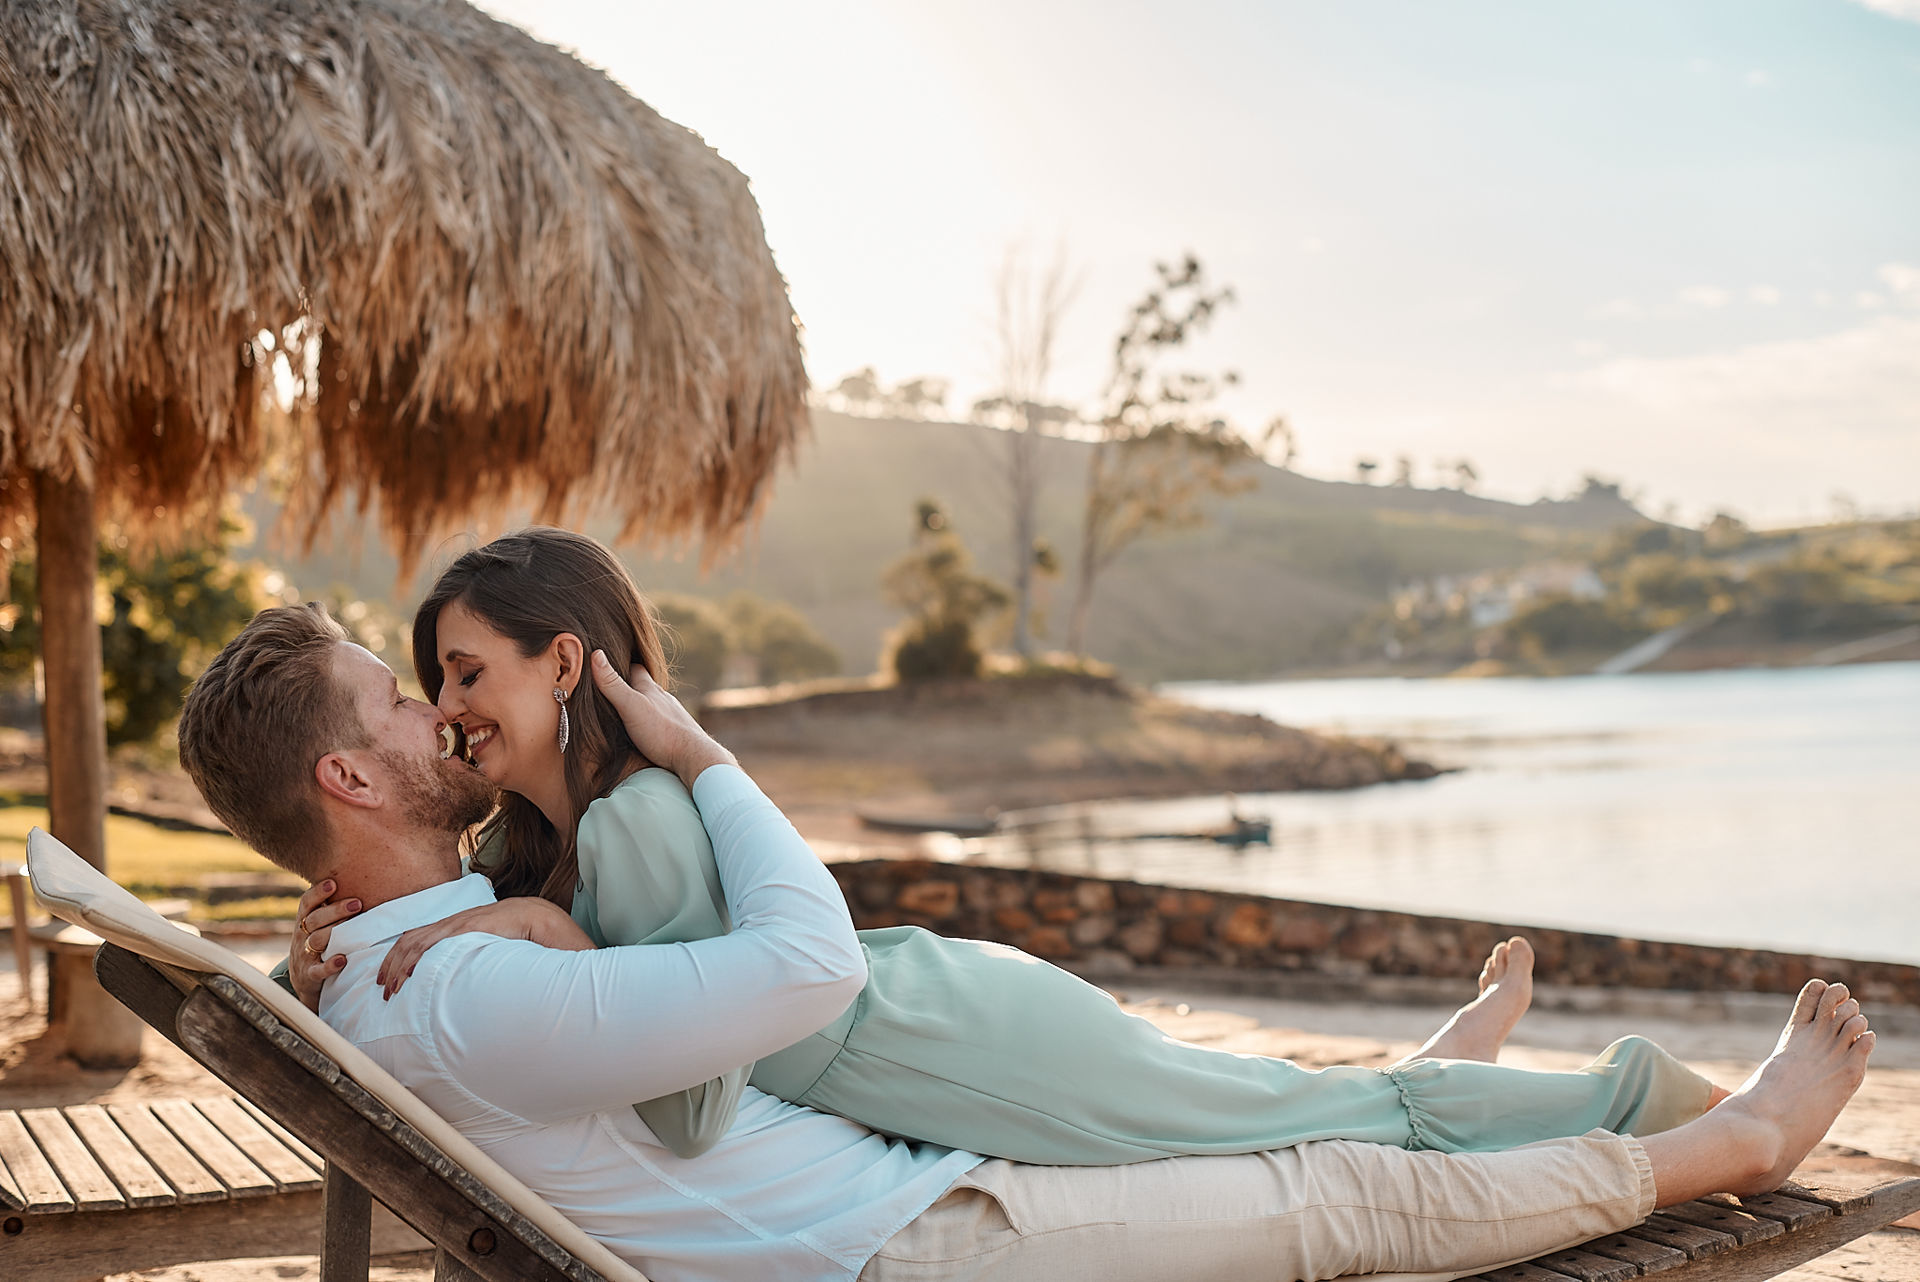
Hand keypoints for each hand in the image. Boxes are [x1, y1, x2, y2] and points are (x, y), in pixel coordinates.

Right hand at [290, 879, 359, 1011]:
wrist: (304, 977)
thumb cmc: (318, 941)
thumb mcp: (319, 924)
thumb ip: (332, 907)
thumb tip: (364, 881)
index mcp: (304, 921)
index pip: (306, 903)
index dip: (317, 893)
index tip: (333, 883)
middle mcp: (301, 936)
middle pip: (315, 920)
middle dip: (335, 910)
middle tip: (357, 903)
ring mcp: (304, 955)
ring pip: (315, 941)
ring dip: (334, 932)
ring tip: (353, 925)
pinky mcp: (310, 974)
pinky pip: (317, 970)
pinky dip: (329, 965)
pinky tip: (342, 959)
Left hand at [376, 897, 593, 998]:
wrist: (533, 916)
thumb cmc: (511, 934)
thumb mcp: (483, 946)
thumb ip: (468, 956)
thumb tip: (459, 979)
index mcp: (451, 927)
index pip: (414, 939)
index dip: (396, 958)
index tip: (387, 978)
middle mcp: (449, 924)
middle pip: (408, 941)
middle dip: (391, 965)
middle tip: (383, 988)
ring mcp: (455, 926)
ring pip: (416, 943)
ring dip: (400, 967)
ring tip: (392, 988)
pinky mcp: (465, 929)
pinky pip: (434, 943)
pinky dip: (417, 957)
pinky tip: (410, 971)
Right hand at [591, 650, 736, 786]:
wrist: (694, 757)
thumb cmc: (662, 732)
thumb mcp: (631, 706)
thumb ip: (613, 684)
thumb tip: (595, 654)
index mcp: (651, 689)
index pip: (636, 669)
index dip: (623, 664)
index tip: (611, 662)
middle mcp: (664, 699)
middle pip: (646, 686)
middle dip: (633, 684)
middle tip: (618, 684)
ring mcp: (673, 715)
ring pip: (656, 704)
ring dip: (644, 704)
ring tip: (631, 708)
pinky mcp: (678, 732)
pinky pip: (662, 722)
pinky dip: (653, 721)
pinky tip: (649, 729)